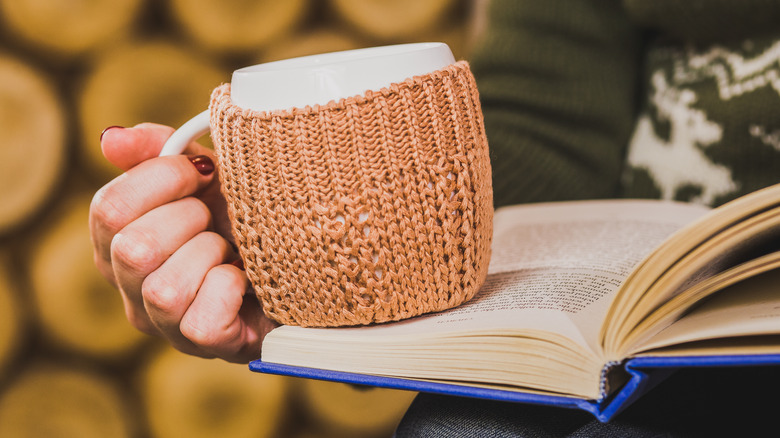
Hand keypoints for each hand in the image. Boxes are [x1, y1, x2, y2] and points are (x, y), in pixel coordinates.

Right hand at [89, 123, 276, 362]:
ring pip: (164, 290)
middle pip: (131, 249)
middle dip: (189, 220)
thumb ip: (158, 148)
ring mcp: (163, 321)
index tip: (205, 170)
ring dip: (211, 256)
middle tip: (218, 218)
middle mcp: (130, 285)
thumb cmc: (244, 214)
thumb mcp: (207, 172)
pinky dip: (230, 291)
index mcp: (119, 238)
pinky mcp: (202, 344)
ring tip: (232, 250)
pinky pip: (200, 322)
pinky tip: (244, 280)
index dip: (161, 179)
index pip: (108, 208)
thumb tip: (111, 140)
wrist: (302, 256)